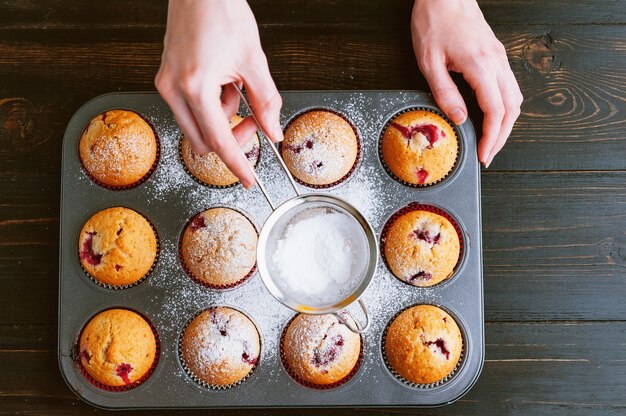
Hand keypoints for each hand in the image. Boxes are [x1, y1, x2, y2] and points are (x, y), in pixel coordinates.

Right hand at [155, 0, 282, 187]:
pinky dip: (211, 106)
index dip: (237, 164)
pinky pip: (190, 109)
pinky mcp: (167, 79)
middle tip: (253, 121)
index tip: (249, 179)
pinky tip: (223, 82)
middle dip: (231, 139)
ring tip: (236, 87)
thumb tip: (273, 131)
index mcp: (195, 86)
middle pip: (203, 141)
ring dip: (221, 120)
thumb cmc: (222, 12)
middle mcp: (174, 89)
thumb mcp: (254, 61)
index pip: (219, 140)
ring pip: (196, 127)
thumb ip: (266, 102)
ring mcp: (166, 84)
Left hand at [411, 0, 522, 166]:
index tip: (483, 154)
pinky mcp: (497, 55)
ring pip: (515, 98)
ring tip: (491, 141)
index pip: (495, 112)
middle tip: (488, 155)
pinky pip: (509, 87)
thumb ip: (445, 93)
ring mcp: (501, 58)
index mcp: (481, 66)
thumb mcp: (430, 62)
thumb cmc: (434, 22)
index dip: (491, 138)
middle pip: (512, 109)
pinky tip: (494, 117)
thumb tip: (459, 119)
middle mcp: (497, 63)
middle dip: (502, 137)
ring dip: (506, 124)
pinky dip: (506, 108)